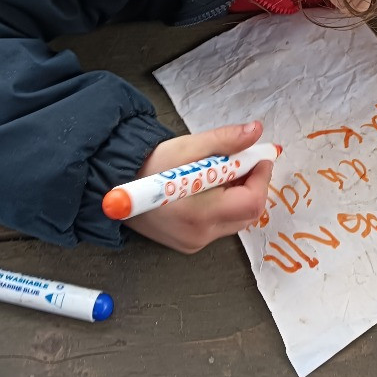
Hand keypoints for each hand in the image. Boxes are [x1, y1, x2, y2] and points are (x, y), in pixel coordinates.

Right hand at [124, 121, 271, 252]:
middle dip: (253, 185)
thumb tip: (255, 131)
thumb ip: (225, 140)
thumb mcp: (188, 147)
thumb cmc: (150, 166)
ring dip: (240, 195)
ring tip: (224, 172)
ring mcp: (195, 243)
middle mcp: (200, 235)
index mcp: (201, 213)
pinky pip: (221, 226)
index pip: (251, 201)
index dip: (261, 176)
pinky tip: (212, 187)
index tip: (259, 156)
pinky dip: (226, 205)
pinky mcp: (190, 244)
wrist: (115, 186)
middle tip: (244, 161)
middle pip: (249, 213)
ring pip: (237, 220)